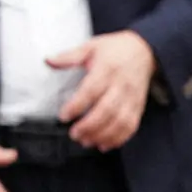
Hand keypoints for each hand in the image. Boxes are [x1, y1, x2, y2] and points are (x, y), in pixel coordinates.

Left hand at [48, 31, 156, 151]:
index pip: (91, 90)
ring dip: (102, 135)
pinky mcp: (138, 109)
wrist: (143, 52)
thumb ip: (69, 57)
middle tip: (74, 134)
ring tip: (87, 141)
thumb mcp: (90, 47)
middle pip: (106, 110)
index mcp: (107, 69)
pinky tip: (105, 144)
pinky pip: (130, 128)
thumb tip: (48, 61)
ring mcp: (131, 99)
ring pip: (119, 123)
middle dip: (89, 126)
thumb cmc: (115, 50)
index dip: (77, 106)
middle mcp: (121, 85)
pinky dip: (118, 139)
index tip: (64, 116)